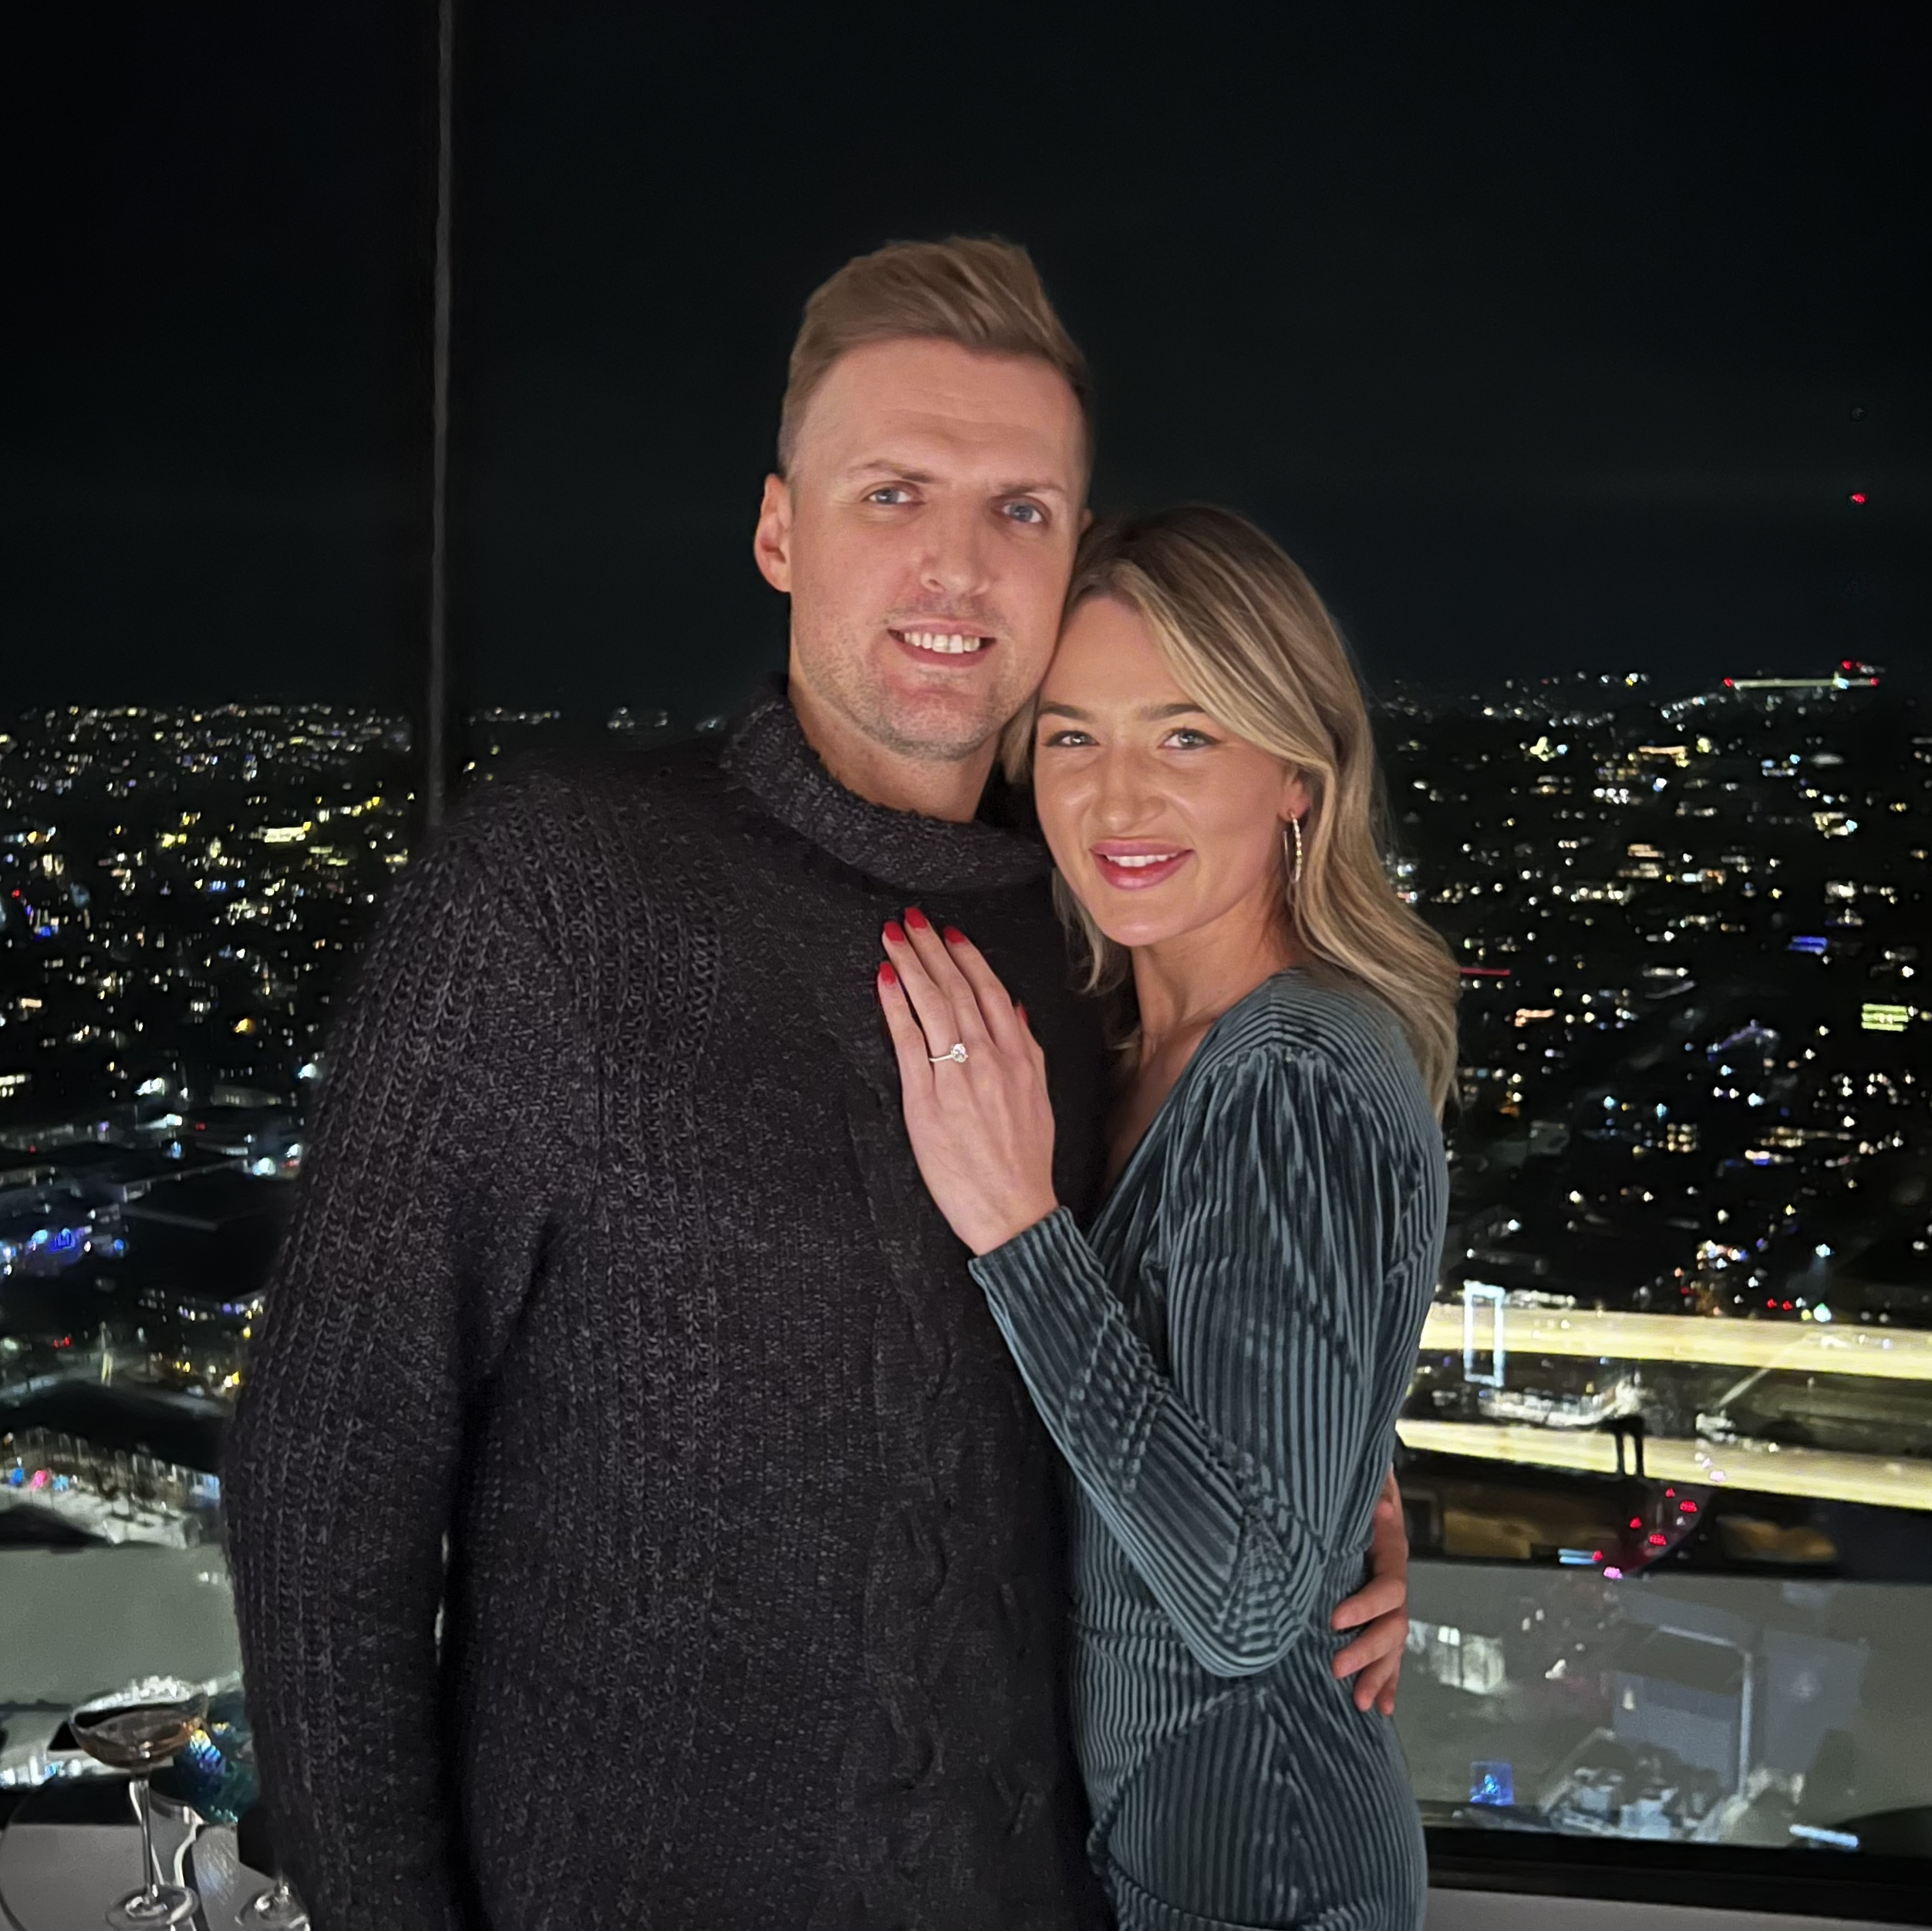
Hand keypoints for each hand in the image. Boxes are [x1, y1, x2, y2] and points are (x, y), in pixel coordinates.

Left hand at [876, 908, 1059, 1255]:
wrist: (1013, 1211)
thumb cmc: (1023, 1161)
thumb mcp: (1038, 1098)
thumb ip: (1027, 1050)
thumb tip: (1016, 1012)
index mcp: (1021, 1056)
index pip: (992, 992)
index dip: (968, 958)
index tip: (950, 934)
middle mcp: (991, 1058)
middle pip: (958, 989)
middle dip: (932, 949)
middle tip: (912, 919)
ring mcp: (958, 1077)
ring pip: (934, 1005)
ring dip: (910, 965)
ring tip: (893, 936)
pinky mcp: (927, 1100)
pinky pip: (908, 1040)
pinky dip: (895, 1006)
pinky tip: (884, 980)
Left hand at [1330, 1467, 1408, 1715]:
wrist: (1360, 1485)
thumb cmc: (1353, 1483)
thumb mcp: (1365, 1484)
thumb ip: (1375, 1493)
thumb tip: (1384, 1506)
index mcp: (1391, 1552)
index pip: (1388, 1588)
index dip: (1366, 1606)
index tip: (1334, 1619)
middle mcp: (1393, 1581)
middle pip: (1393, 1625)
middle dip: (1368, 1651)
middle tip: (1336, 1668)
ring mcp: (1387, 1603)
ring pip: (1392, 1645)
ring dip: (1380, 1675)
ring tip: (1362, 1702)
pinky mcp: (1375, 1615)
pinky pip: (1389, 1651)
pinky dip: (1388, 1678)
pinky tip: (1383, 1706)